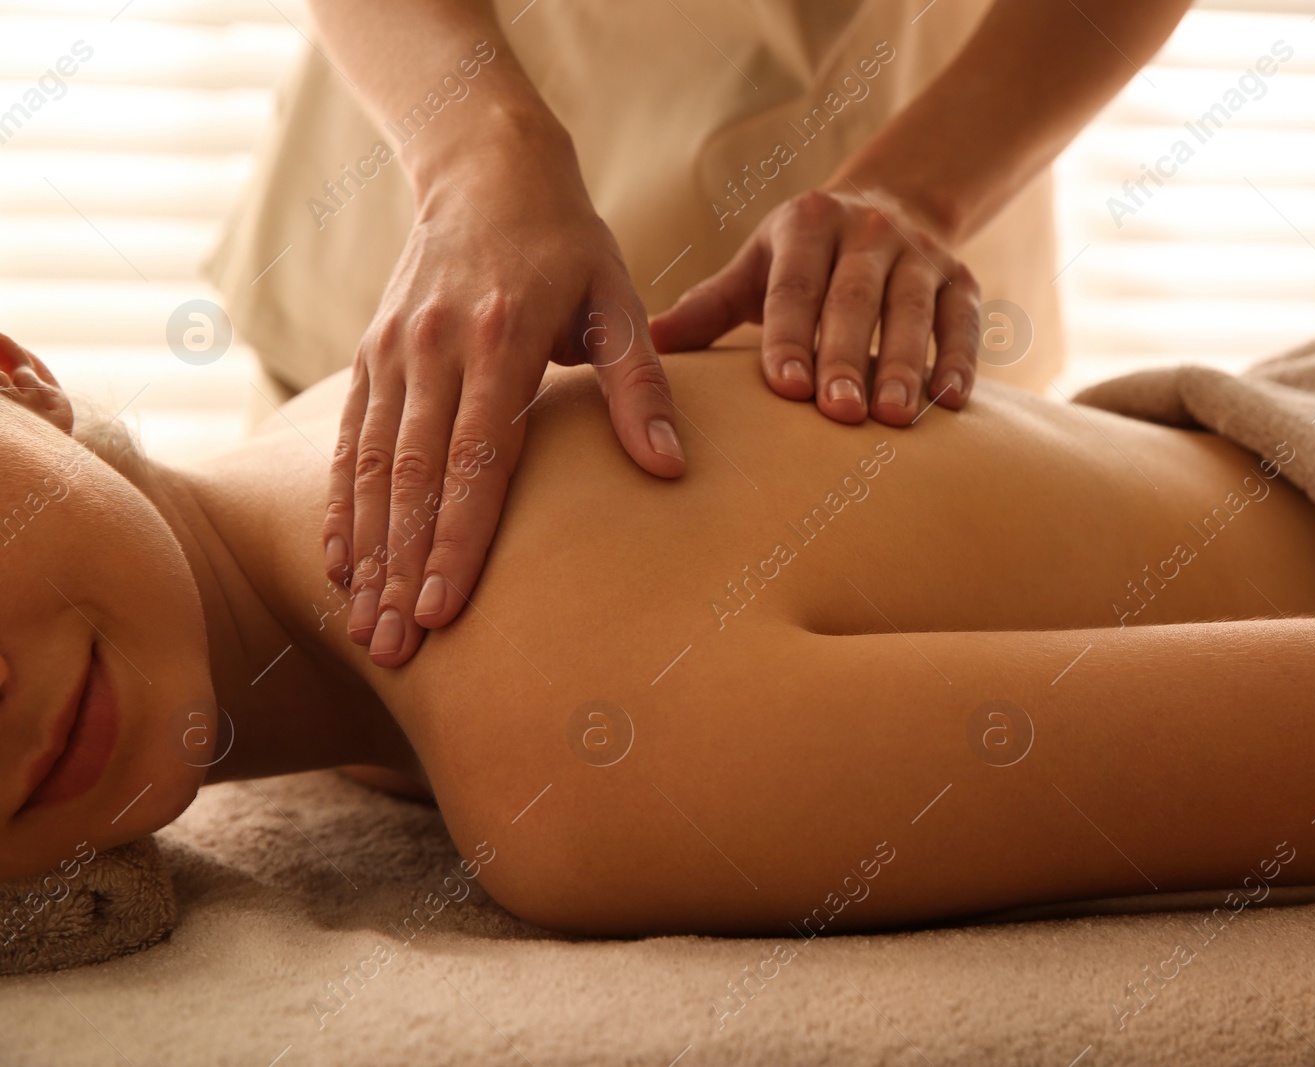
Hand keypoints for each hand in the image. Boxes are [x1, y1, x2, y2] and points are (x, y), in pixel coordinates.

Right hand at [324, 151, 684, 668]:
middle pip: (411, 479)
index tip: (442, 611)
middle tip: (394, 650)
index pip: (475, 460)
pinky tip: (341, 563)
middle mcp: (434, 351)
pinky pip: (348, 442)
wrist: (488, 171)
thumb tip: (670, 469)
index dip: (456, 540)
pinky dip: (341, 506)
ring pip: (370, 469)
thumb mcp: (620, 302)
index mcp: (500, 341)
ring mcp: (393, 353)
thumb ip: (641, 388)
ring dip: (366, 553)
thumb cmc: (570, 248)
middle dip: (400, 571)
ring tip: (362, 629)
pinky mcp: (370, 354)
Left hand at [649, 186, 980, 425]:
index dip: (789, 336)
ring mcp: (919, 253)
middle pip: (853, 299)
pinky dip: (960, 360)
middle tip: (839, 415)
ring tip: (894, 418)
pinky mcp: (962, 279)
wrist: (890, 204)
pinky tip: (950, 402)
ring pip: (911, 311)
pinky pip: (963, 321)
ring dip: (904, 365)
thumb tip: (649, 346)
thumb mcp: (756, 267)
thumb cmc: (805, 258)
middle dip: (846, 357)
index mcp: (806, 225)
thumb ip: (709, 306)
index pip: (794, 287)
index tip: (785, 388)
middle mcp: (866, 230)